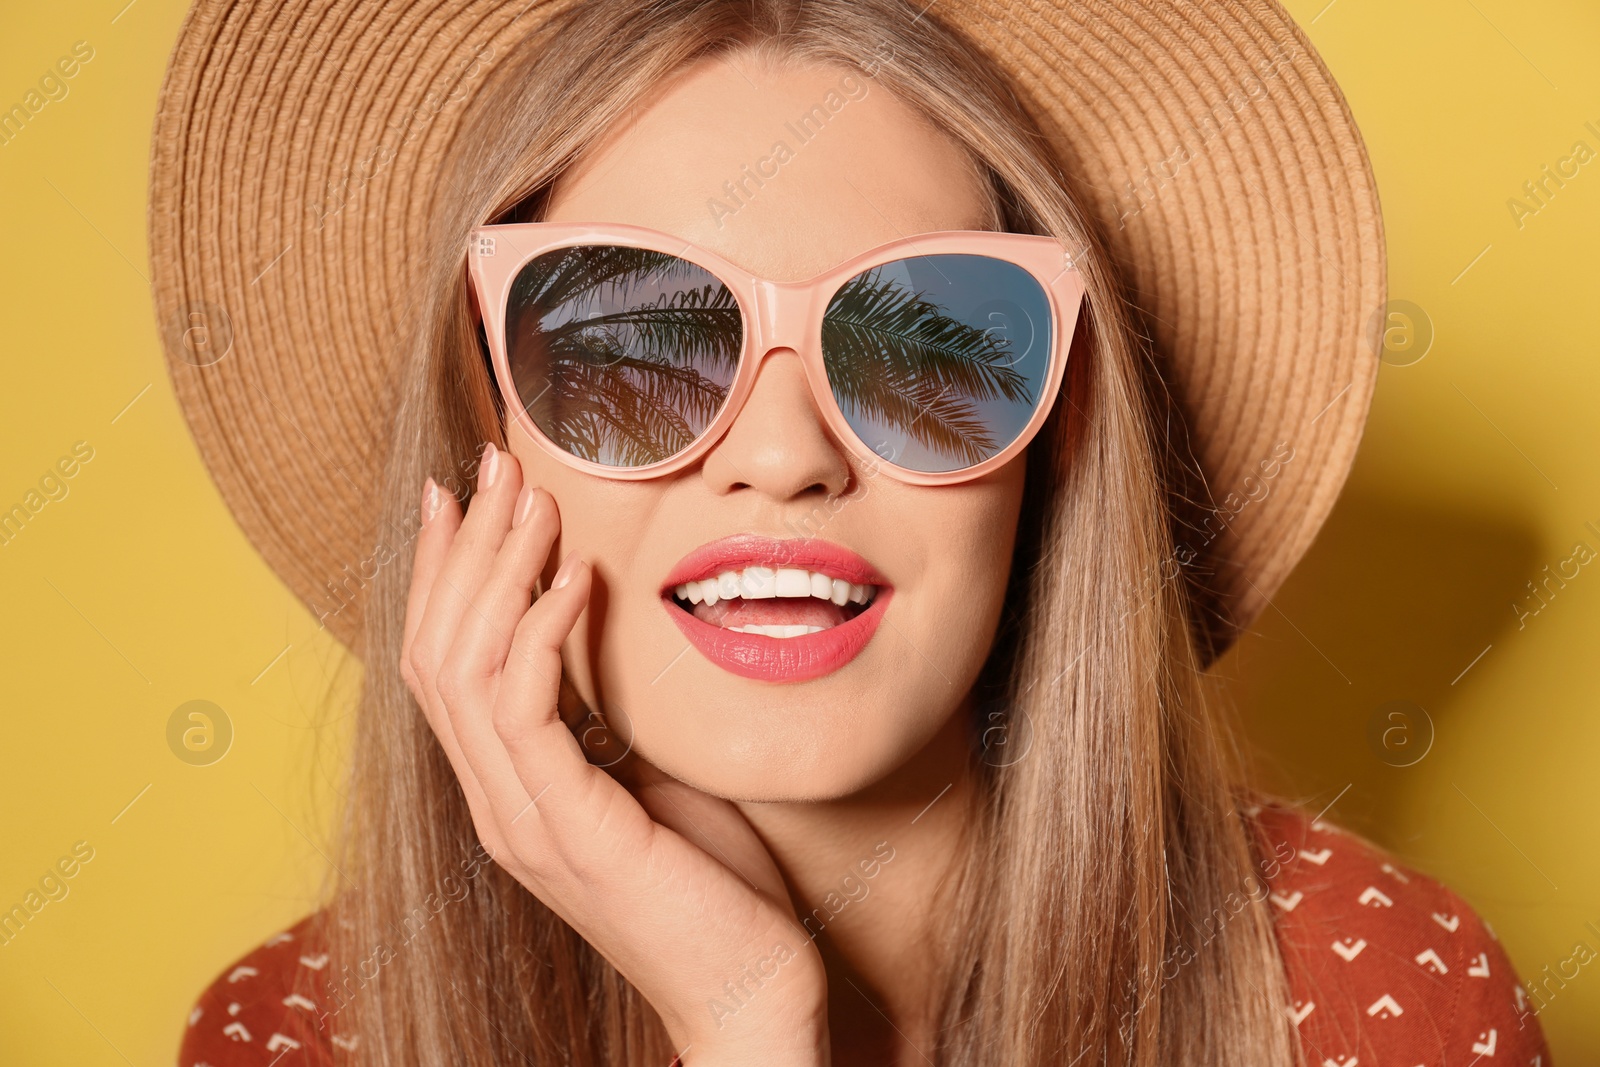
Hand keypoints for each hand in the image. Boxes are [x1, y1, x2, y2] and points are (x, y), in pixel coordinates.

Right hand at [400, 443, 830, 1065]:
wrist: (751, 991)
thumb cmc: (713, 883)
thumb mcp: (650, 776)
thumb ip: (608, 714)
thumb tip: (602, 627)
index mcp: (509, 789)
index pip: (443, 664)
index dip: (444, 575)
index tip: (465, 493)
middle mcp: (495, 803)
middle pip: (436, 653)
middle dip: (464, 550)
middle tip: (493, 465)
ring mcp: (524, 822)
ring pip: (467, 671)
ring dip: (499, 572)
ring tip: (536, 499)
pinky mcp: (570, 832)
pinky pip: (528, 713)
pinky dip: (543, 633)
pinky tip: (578, 578)